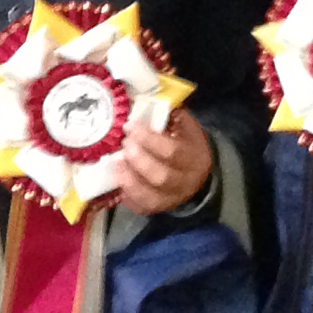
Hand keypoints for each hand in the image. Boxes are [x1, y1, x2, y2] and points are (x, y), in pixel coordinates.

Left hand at [111, 103, 214, 218]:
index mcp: (194, 157)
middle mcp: (185, 182)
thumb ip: (169, 116)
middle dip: (139, 160)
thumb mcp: (185, 127)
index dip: (149, 139)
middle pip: (161, 177)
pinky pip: (141, 208)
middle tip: (124, 145)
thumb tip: (145, 103)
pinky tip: (118, 183)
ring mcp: (172, 199)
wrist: (197, 173)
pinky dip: (128, 198)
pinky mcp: (158, 209)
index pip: (172, 151)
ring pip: (150, 198)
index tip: (130, 127)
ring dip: (130, 181)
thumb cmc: (186, 144)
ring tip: (115, 164)